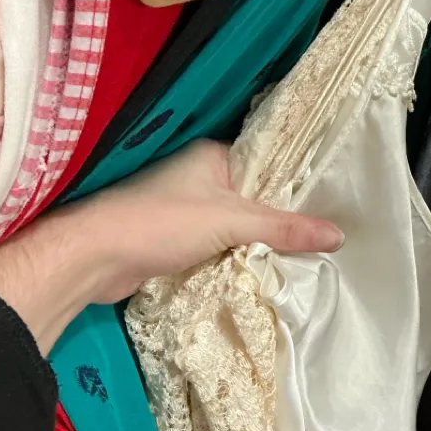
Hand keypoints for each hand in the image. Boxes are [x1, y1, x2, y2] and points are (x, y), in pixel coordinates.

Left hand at [0, 140, 343, 352]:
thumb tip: (336, 235)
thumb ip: (283, 228)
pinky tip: (261, 273)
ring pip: (236, 228)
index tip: (333, 205)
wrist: (94, 259)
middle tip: (323, 240)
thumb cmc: (159, 223)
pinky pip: (218, 249)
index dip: (297, 185)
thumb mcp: (231, 221)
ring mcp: (185, 211)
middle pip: (255, 200)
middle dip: (281, 222)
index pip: (268, 164)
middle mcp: (199, 179)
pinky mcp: (176, 242)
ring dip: (257, 246)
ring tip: (302, 260)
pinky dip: (236, 261)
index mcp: (212, 156)